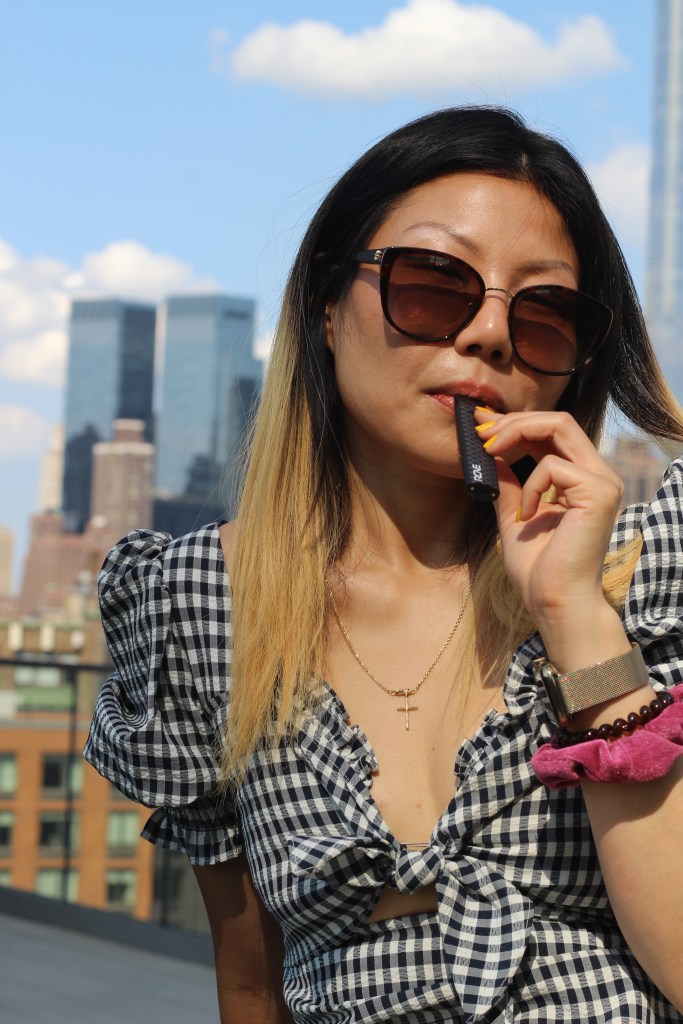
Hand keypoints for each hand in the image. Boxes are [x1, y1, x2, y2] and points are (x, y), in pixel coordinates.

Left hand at [474, 409, 627, 667]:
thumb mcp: (514, 516)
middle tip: (481, 431)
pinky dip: (530, 486)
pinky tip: (525, 515)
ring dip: (517, 434)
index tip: (482, 427)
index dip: (516, 423)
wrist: (554, 602)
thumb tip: (492, 456)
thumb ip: (509, 485)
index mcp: (582, 480)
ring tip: (490, 452)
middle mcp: (599, 475)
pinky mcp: (598, 493)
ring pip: (560, 427)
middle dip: (514, 420)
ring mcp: (603, 483)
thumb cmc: (538, 569)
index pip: (553, 432)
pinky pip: (553, 466)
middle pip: (559, 420)